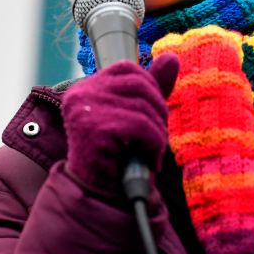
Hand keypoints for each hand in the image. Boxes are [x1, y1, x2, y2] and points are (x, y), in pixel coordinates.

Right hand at [61, 55, 178, 197]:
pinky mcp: (94, 129)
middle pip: (140, 85)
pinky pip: (142, 127)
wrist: (99, 196)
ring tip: (150, 153)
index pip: (128, 68)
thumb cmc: (118, 156)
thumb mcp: (136, 116)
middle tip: (156, 139)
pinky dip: (154, 145)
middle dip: (158, 112)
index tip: (152, 116)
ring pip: (144, 108)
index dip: (150, 88)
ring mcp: (85, 110)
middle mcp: (81, 94)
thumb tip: (172, 57)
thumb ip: (152, 88)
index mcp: (86, 88)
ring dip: (158, 134)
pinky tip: (149, 160)